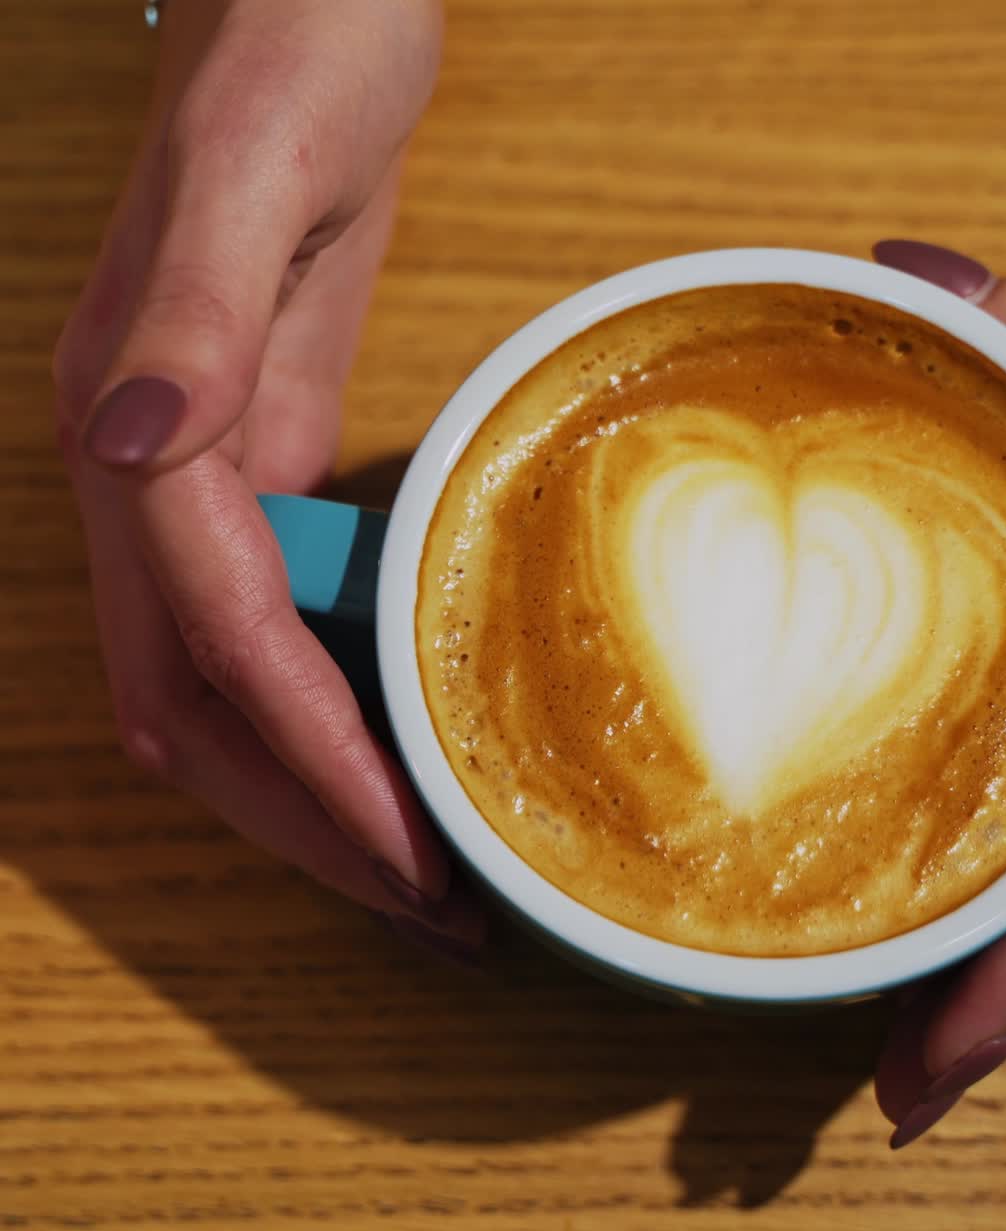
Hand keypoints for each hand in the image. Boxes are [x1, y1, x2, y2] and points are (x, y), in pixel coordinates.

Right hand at [55, 0, 481, 957]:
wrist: (309, 11)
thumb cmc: (296, 56)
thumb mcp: (259, 163)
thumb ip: (194, 311)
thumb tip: (117, 454)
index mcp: (144, 429)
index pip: (222, 652)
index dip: (309, 766)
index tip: (406, 857)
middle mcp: (152, 479)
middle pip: (205, 714)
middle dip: (311, 824)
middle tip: (432, 908)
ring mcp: (205, 482)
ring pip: (229, 695)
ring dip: (320, 795)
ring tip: (427, 870)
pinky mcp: (266, 468)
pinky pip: (282, 633)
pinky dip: (338, 716)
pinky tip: (411, 747)